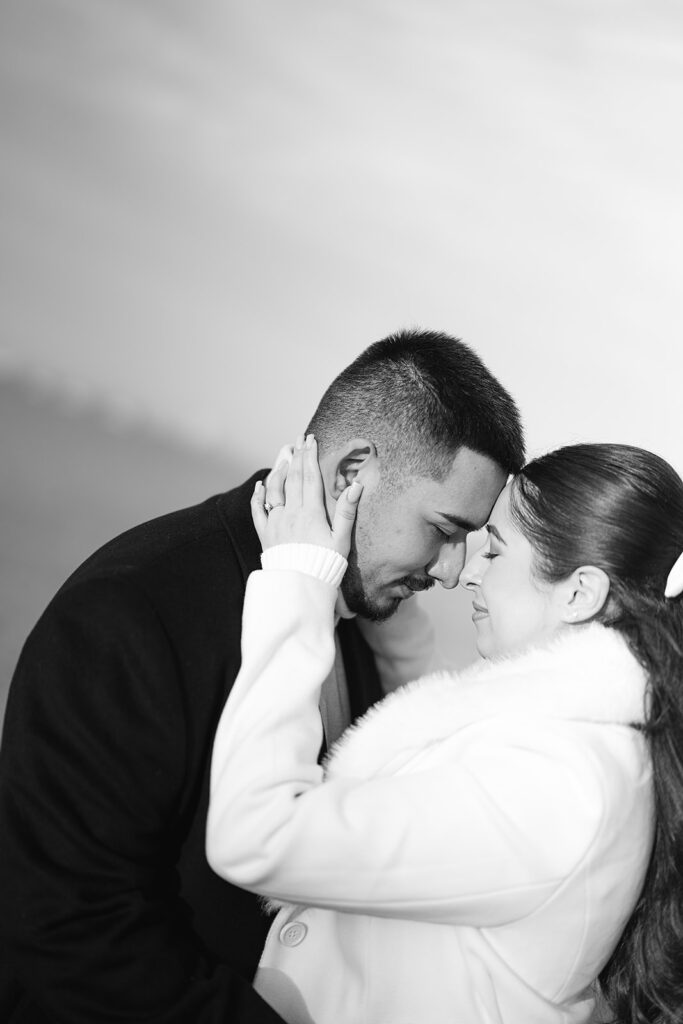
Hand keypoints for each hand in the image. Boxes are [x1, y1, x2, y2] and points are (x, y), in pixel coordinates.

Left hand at [251, 434, 362, 557]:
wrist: (299, 589)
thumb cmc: (325, 566)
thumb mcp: (341, 539)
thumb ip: (346, 511)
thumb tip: (356, 485)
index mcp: (310, 513)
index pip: (310, 477)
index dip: (311, 456)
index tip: (312, 440)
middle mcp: (290, 514)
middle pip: (293, 478)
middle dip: (297, 456)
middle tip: (299, 439)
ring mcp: (275, 523)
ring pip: (274, 489)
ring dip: (279, 469)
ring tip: (284, 454)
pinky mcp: (265, 534)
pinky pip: (258, 510)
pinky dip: (258, 495)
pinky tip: (260, 485)